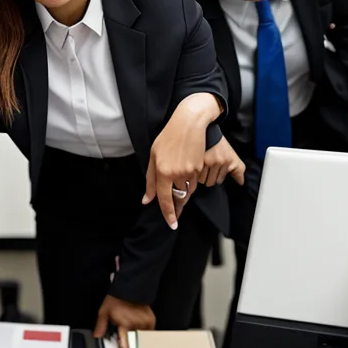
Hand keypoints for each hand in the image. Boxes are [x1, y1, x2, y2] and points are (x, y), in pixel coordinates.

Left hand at [93, 295, 155, 341]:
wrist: (130, 289)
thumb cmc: (116, 300)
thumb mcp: (104, 312)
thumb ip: (101, 325)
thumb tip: (97, 336)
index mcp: (126, 324)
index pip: (127, 342)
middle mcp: (137, 325)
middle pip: (135, 341)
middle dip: (131, 344)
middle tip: (127, 342)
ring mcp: (146, 323)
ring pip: (143, 338)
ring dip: (137, 338)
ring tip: (131, 331)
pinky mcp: (152, 321)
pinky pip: (149, 332)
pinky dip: (143, 333)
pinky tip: (137, 329)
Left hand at [143, 96, 214, 228]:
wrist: (189, 123)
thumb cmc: (168, 138)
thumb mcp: (153, 157)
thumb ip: (150, 181)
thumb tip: (147, 200)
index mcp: (162, 172)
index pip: (165, 199)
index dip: (169, 214)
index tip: (172, 224)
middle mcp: (176, 174)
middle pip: (179, 198)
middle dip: (178, 206)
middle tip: (176, 215)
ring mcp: (190, 171)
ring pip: (188, 190)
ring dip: (185, 193)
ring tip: (180, 189)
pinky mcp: (200, 167)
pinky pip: (195, 181)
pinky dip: (191, 182)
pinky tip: (187, 174)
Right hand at [198, 136, 245, 186]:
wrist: (207, 131)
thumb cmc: (219, 145)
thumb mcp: (232, 156)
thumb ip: (238, 171)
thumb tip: (241, 183)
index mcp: (230, 161)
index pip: (220, 180)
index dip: (216, 178)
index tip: (214, 174)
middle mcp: (221, 162)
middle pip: (211, 181)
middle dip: (208, 178)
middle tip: (207, 170)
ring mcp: (210, 161)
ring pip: (203, 179)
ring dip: (200, 176)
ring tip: (201, 168)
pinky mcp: (199, 160)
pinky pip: (196, 174)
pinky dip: (195, 172)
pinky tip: (196, 166)